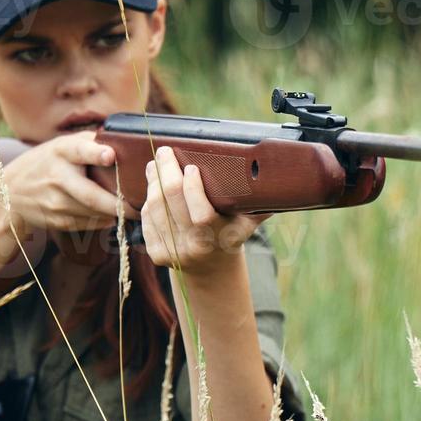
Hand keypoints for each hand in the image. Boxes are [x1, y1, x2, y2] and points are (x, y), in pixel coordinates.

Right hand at [0, 131, 138, 240]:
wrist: (12, 190)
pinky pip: (88, 223)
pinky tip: (112, 216)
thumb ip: (91, 143)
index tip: (110, 156)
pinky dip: (103, 221)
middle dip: (117, 204)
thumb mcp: (64, 145)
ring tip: (133, 212)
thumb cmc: (49, 161)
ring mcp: (55, 201)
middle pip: (91, 195)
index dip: (96, 153)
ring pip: (93, 213)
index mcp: (63, 151)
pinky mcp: (57, 220)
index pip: (80, 151)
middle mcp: (58, 176)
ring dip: (115, 214)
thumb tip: (128, 143)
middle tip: (139, 207)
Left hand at [141, 145, 269, 275]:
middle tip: (165, 152)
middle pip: (170, 204)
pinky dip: (149, 199)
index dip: (192, 188)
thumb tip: (273, 175)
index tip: (192, 166)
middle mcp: (193, 248)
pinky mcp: (156, 253)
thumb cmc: (231, 235)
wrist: (210, 269)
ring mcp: (172, 252)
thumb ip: (259, 203)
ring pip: (155, 208)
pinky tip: (154, 186)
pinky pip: (148, 219)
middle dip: (166, 172)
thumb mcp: (247, 223)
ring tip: (156, 164)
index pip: (200, 214)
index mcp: (217, 239)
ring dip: (153, 182)